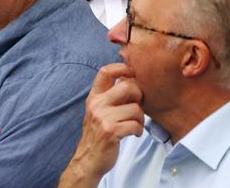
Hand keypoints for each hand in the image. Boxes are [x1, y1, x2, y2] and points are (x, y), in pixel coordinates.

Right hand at [58, 63, 143, 187]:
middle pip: (127, 86)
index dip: (122, 68)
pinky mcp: (110, 131)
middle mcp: (96, 104)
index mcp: (94, 97)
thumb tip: (131, 79)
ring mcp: (102, 118)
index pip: (105, 71)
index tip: (132, 74)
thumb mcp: (98, 111)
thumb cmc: (98, 134)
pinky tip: (133, 133)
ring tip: (135, 125)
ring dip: (141, 119)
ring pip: (136, 108)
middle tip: (137, 108)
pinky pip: (136, 125)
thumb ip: (110, 96)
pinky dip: (139, 130)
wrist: (88, 161)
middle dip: (139, 96)